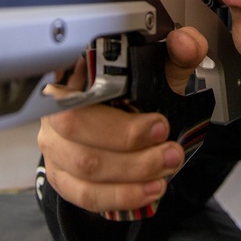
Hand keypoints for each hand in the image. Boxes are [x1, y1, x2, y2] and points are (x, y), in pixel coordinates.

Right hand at [37, 27, 207, 213]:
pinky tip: (148, 190)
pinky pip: (85, 194)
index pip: (81, 91)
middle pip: (78, 132)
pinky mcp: (63, 177)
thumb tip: (185, 44)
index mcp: (74, 77)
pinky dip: (120, 196)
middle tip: (170, 152)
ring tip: (166, 170)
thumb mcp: (158, 70)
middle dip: (131, 148)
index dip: (117, 113)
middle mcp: (56, 111)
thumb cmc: (133, 94)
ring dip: (131, 175)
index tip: (160, 124)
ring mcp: (55, 147)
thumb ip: (177, 54)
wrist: (122, 123)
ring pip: (84, 168)